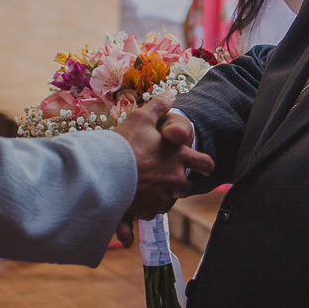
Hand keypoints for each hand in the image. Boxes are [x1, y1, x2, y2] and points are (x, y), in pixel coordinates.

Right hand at [114, 93, 213, 221]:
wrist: (102, 171)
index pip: (205, 164)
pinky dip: (142, 211)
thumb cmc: (124, 143)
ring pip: (167, 201)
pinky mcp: (145, 212)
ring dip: (159, 196)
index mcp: (180, 157)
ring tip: (143, 186)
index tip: (203, 168)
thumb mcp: (141, 117)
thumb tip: (172, 92)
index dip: (205, 166)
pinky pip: (148, 215)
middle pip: (186, 186)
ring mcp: (161, 198)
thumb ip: (159, 105)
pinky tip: (132, 203)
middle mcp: (175, 180)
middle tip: (161, 174)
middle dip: (176, 183)